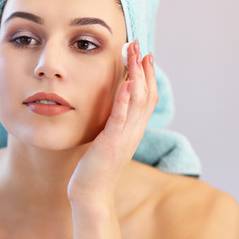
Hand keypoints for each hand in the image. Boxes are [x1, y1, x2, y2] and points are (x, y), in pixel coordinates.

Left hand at [67, 40, 158, 204]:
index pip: (147, 96)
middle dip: (143, 66)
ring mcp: (125, 138)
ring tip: (133, 53)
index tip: (143, 53)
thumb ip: (112, 125)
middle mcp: (134, 132)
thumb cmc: (94, 169)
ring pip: (138, 101)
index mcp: (133, 130)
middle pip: (146, 93)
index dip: (147, 74)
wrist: (90, 195)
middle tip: (139, 43)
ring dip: (137, 74)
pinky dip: (125, 99)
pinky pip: (121, 118)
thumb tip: (111, 109)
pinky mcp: (112, 144)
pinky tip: (125, 83)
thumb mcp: (106, 141)